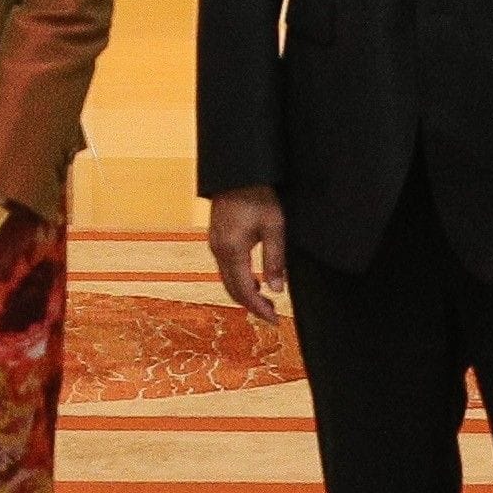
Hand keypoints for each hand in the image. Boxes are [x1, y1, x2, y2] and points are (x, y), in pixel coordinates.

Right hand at [206, 190, 288, 325]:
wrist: (239, 173)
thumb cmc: (258, 196)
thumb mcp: (274, 227)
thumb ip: (275, 260)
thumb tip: (277, 289)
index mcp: (232, 250)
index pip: (244, 290)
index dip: (259, 308)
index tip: (274, 320)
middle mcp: (219, 250)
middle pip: (232, 289)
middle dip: (252, 305)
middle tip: (272, 316)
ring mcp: (215, 244)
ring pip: (227, 280)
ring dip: (245, 293)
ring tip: (266, 300)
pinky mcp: (216, 239)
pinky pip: (225, 268)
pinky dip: (239, 280)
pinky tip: (254, 279)